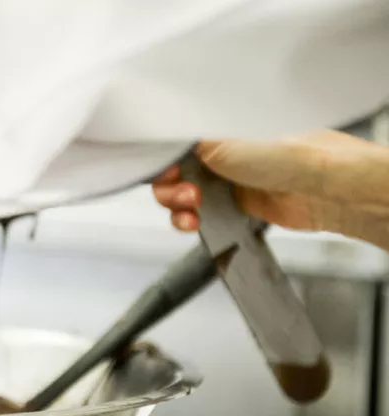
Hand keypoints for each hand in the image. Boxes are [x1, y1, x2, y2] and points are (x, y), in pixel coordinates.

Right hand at [152, 130, 388, 249]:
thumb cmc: (288, 153)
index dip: (160, 158)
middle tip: (180, 190)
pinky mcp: (233, 205)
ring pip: (181, 195)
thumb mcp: (223, 140)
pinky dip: (189, 220)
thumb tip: (157, 143)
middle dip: (168, 185)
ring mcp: (226, 179)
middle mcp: (219, 151)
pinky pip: (198, 215)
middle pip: (172, 171)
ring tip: (191, 208)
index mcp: (215, 128)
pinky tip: (194, 221)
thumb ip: (185, 142)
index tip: (161, 168)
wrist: (322, 188)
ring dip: (177, 205)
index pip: (172, 143)